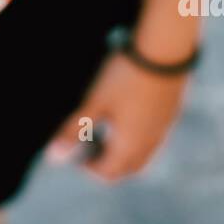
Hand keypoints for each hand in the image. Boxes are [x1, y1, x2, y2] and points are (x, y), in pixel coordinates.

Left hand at [46, 51, 187, 180]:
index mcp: (130, 146)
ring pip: (143, 153)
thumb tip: (53, 157)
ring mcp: (164, 128)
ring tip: (106, 127)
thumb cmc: (124, 77)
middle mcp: (151, 143)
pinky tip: (127, 112)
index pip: (109, 173)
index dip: (89, 168)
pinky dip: (137, 135)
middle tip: (89, 144)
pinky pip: (154, 136)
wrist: (165, 50)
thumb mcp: (94, 102)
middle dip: (107, 163)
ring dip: (123, 150)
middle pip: (128, 168)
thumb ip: (73, 130)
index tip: (75, 152)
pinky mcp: (171, 112)